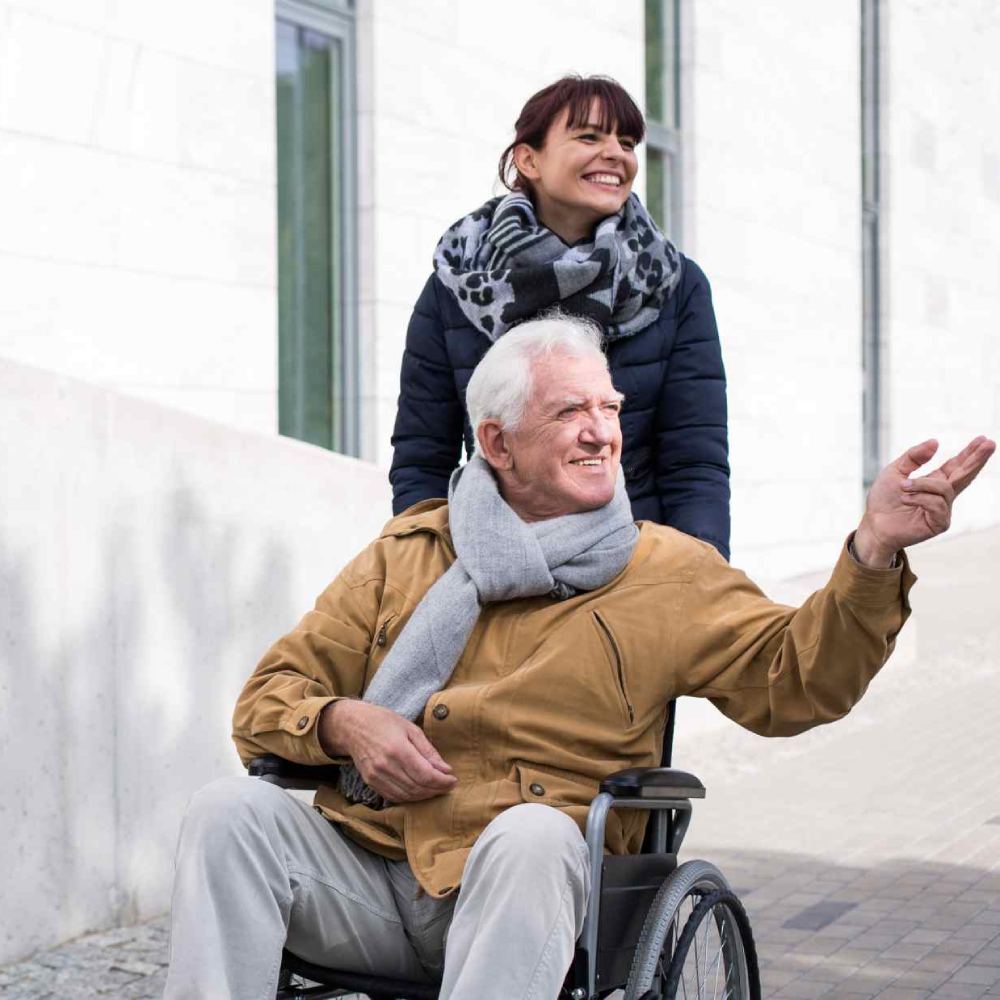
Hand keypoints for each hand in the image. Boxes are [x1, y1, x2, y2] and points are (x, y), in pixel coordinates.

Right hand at [319, 700, 456, 802]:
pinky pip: (394, 796)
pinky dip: (409, 797)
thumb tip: (445, 769)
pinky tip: (419, 791)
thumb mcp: (410, 729)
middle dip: (436, 789)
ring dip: (424, 796)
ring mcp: (376, 776)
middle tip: (448, 785)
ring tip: (436, 788)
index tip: (453, 780)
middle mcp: (386, 766)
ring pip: (406, 796)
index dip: (442, 781)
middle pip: (417, 788)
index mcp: (398, 749)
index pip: (425, 775)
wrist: (352, 726)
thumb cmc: (383, 721)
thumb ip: (428, 751)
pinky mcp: (370, 782)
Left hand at [854, 436, 995, 566]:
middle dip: (977, 459)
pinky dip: (919, 498)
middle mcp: (942, 496)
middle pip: (965, 475)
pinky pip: (937, 504)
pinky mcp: (940, 524)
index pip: (957, 465)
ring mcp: (943, 510)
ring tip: (902, 487)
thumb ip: (913, 457)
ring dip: (921, 485)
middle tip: (991, 443)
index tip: (984, 439)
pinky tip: (905, 500)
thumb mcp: (895, 471)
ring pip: (944, 489)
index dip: (970, 453)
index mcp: (934, 481)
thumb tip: (936, 442)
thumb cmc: (884, 499)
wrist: (874, 523)